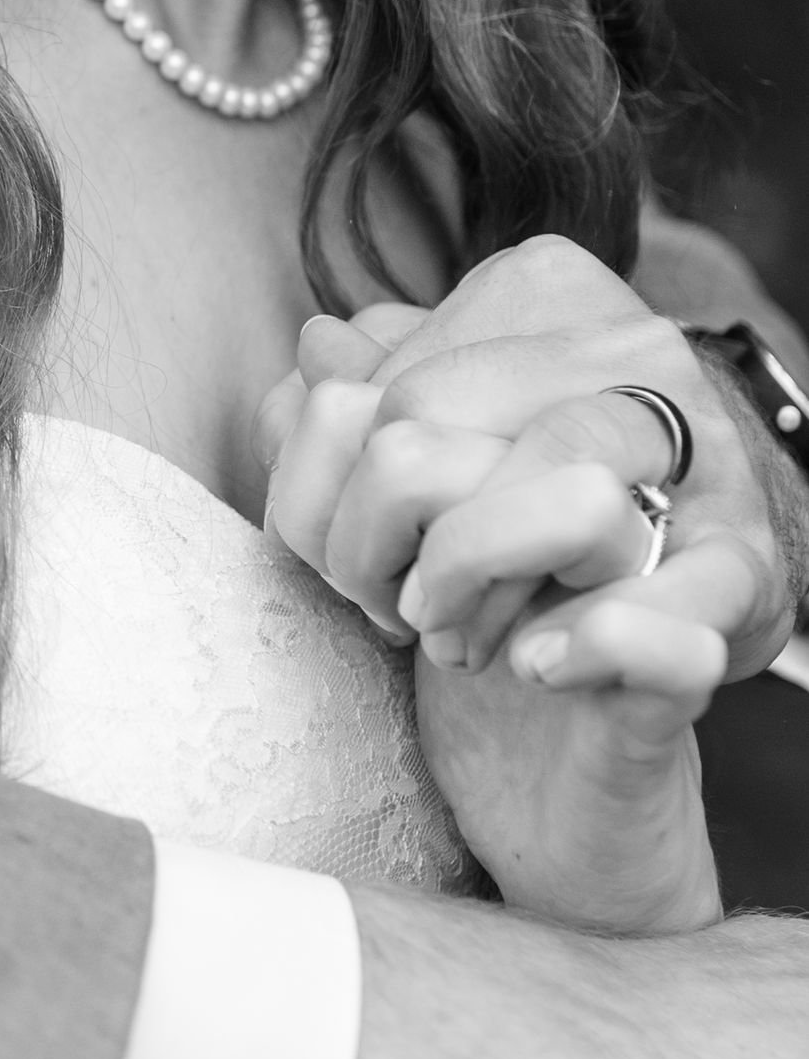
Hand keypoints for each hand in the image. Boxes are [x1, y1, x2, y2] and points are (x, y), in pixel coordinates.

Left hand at [255, 238, 775, 924]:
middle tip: (396, 603)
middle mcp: (652, 387)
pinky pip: (671, 622)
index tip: (357, 543)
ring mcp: (706, 496)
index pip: (386, 382)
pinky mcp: (738, 610)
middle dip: (373, 543)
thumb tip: (319, 347)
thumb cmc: (496, 572)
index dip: (334, 483)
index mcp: (565, 317)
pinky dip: (585, 648)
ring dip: (467, 588)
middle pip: (436, 440)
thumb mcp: (411, 470)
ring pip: (568, 502)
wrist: (588, 741)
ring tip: (453, 638)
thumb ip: (358, 398)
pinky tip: (534, 669)